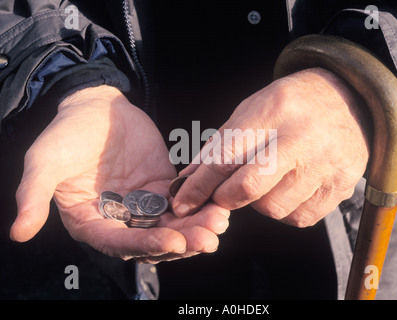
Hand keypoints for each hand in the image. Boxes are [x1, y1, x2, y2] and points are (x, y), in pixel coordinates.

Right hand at [10, 85, 229, 262]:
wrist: (95, 106)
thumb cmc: (66, 133)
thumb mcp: (45, 161)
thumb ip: (32, 195)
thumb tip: (18, 233)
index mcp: (90, 222)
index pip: (119, 243)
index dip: (145, 246)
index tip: (172, 242)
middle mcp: (118, 220)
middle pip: (152, 241)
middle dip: (181, 242)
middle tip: (208, 239)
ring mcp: (141, 206)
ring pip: (172, 225)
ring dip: (196, 228)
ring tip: (219, 222)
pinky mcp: (161, 189)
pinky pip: (183, 202)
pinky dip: (199, 207)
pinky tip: (219, 205)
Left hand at [172, 68, 369, 226]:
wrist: (347, 99)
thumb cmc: (292, 104)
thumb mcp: (252, 109)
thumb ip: (220, 144)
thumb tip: (189, 178)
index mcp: (275, 111)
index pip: (226, 157)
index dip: (199, 185)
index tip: (182, 202)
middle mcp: (303, 138)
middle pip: (249, 187)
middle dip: (224, 198)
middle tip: (221, 194)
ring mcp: (326, 165)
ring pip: (273, 208)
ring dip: (258, 203)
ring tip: (267, 181)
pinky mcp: (342, 186)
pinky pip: (299, 217)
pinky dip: (284, 209)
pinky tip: (288, 188)